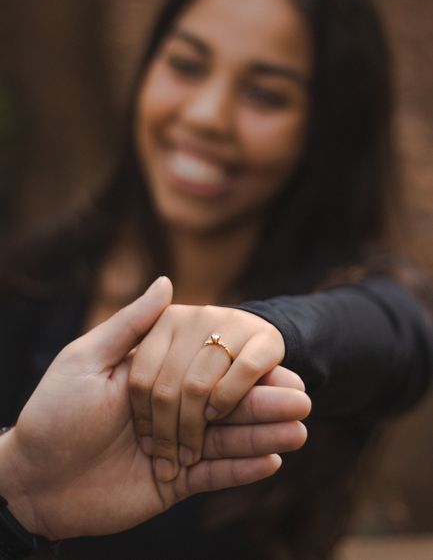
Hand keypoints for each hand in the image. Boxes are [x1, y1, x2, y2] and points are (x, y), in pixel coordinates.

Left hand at [0, 279, 306, 540]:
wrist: (33, 482)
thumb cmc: (55, 412)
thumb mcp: (88, 359)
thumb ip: (132, 323)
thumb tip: (167, 281)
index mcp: (155, 375)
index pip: (206, 369)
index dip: (240, 370)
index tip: (277, 366)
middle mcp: (170, 409)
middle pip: (225, 404)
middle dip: (263, 404)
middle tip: (303, 401)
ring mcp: (175, 446)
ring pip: (226, 439)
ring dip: (264, 434)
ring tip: (301, 429)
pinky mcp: (174, 484)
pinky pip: (213, 476)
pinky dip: (242, 470)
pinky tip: (274, 459)